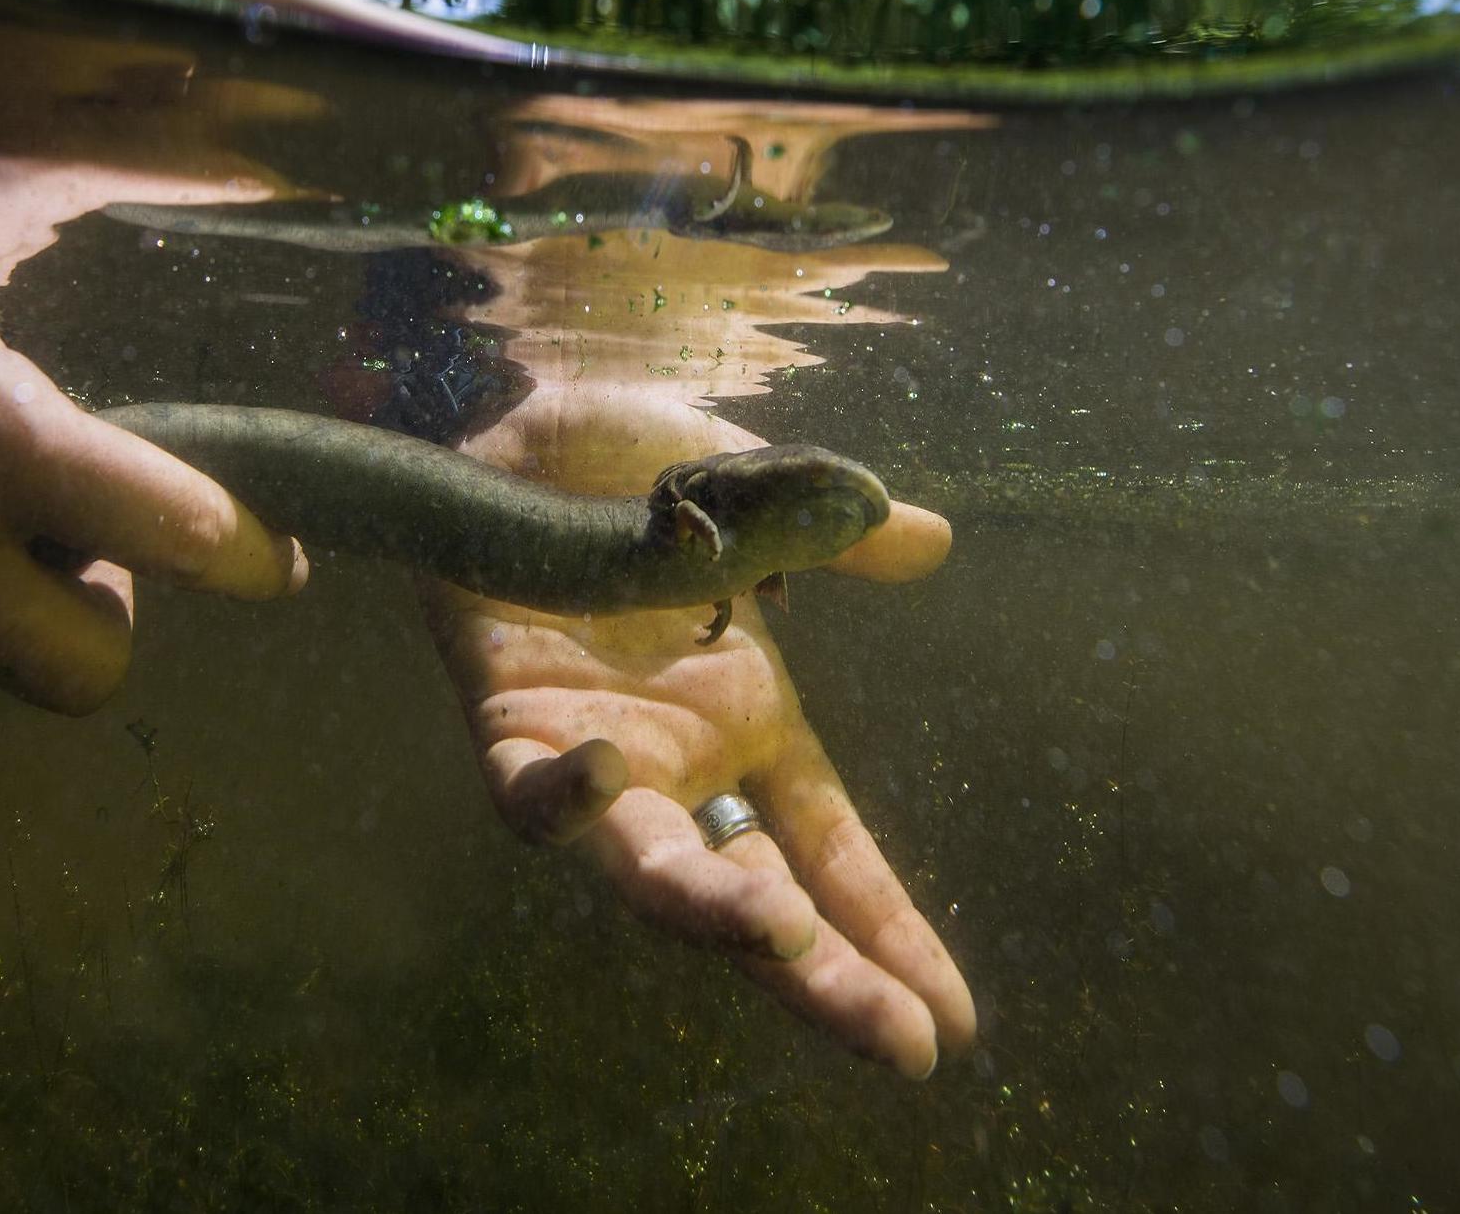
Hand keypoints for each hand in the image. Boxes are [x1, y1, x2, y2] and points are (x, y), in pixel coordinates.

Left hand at [419, 386, 974, 1074]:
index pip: (830, 856)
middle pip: (753, 898)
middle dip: (822, 978)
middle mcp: (676, 761)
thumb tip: (932, 540)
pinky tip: (607, 770)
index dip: (887, 936)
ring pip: (648, 871)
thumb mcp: (755, 497)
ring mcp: (593, 751)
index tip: (954, 1027)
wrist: (514, 415)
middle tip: (900, 1046)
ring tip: (781, 935)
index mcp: (747, 724)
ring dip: (707, 912)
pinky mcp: (505, 719)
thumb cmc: (630, 465)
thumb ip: (830, 534)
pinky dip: (560, 798)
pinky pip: (526, 790)